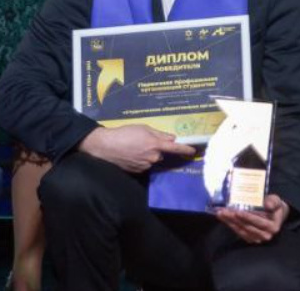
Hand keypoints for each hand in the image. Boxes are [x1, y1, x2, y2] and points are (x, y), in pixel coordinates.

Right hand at [78, 125, 195, 172]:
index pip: (175, 148)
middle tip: (143, 142)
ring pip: (152, 160)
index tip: (193, 151)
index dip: (185, 149)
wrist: (106, 146)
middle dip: (155, 148)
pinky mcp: (138, 172)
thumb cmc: (124, 133)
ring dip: (147, 154)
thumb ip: (158, 134)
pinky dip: (140, 160)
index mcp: (155, 144)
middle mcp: (153, 157)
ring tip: (133, 147)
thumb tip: (171, 138)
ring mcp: (145, 166)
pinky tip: (130, 154)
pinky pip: (144, 165)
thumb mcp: (142, 128)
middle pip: (160, 154)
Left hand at [216, 193, 288, 243]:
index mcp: (273, 227)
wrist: (274, 214)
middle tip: (225, 211)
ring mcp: (256, 238)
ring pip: (241, 230)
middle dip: (235, 219)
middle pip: (247, 227)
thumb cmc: (274, 206)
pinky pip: (238, 231)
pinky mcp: (249, 238)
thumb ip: (273, 202)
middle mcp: (265, 235)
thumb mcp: (276, 201)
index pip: (259, 223)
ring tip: (221, 213)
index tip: (238, 212)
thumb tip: (268, 205)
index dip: (248, 218)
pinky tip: (222, 217)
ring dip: (229, 222)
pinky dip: (229, 224)